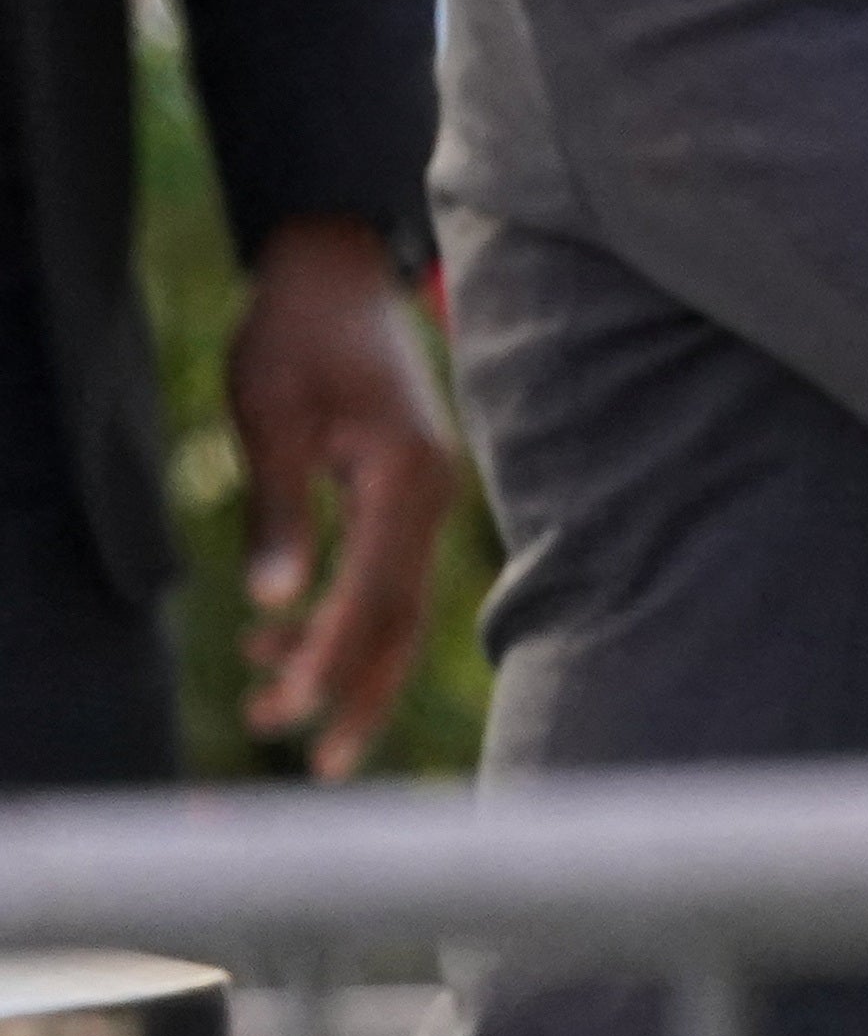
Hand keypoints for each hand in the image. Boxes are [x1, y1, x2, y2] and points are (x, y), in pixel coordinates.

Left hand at [223, 215, 462, 778]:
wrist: (336, 272)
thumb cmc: (296, 336)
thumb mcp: (269, 415)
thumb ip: (278, 510)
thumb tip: (273, 602)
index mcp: (407, 477)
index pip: (373, 596)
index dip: (330, 662)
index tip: (288, 717)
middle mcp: (430, 494)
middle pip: (403, 617)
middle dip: (355, 690)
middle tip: (315, 763)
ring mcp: (425, 495)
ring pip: (396, 604)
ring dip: (342, 661)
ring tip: (268, 707)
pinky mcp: (406, 492)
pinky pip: (384, 573)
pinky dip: (338, 614)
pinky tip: (276, 633)